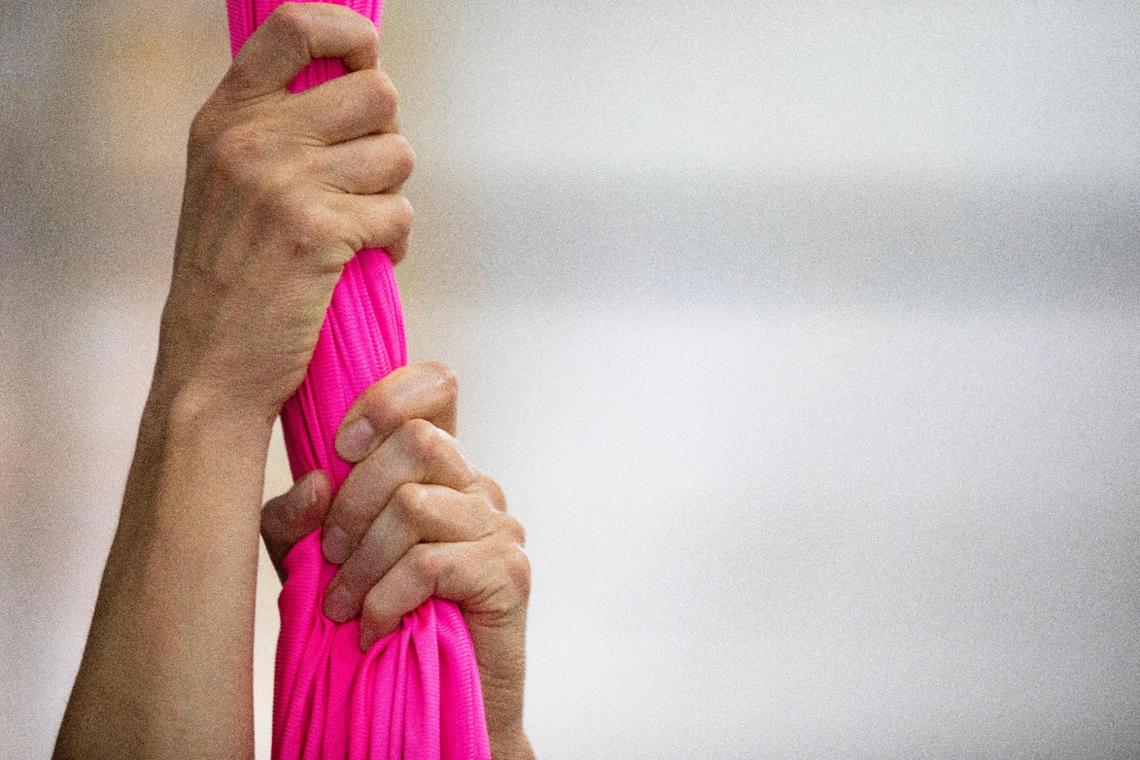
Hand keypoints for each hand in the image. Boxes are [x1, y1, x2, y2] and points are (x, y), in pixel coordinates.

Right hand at [156, 3, 415, 422]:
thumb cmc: (233, 278)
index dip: (350, 33)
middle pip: (377, 92)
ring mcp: (283, 182)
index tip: (366, 57)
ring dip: (391, 196)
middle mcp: (251, 139)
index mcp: (225, 118)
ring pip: (398, 154)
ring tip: (358, 229)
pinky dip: (393, 242)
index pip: (295, 26)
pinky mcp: (318, 231)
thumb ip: (277, 128)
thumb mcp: (229, 183)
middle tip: (363, 181)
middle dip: (386, 139)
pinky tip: (362, 261)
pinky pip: (399, 214)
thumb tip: (364, 88)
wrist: (211, 367)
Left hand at [260, 362, 533, 756]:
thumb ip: (298, 518)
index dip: (387, 398)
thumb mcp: (312, 562)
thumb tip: (314, 482)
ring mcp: (498, 525)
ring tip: (342, 606)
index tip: (341, 446)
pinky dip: (386, 599)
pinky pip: (430, 562)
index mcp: (437, 468)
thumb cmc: (374, 620)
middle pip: (417, 442)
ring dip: (361, 562)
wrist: (433, 704)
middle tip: (329, 557)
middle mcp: (474, 486)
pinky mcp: (508, 571)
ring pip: (415, 504)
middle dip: (354, 501)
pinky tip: (373, 628)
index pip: (436, 387)